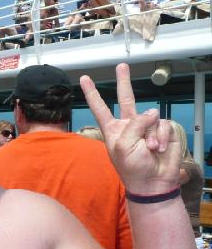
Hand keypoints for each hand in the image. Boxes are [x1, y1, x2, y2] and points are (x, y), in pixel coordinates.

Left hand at [80, 63, 179, 193]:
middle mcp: (128, 125)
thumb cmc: (132, 168)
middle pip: (126, 98)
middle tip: (121, 65)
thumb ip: (134, 124)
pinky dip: (162, 137)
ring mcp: (146, 127)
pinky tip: (159, 149)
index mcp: (112, 129)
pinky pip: (164, 125)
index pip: (100, 107)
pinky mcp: (163, 131)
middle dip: (123, 81)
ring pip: (150, 117)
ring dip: (151, 135)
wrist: (153, 183)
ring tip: (149, 150)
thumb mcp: (123, 146)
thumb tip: (152, 112)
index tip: (84, 79)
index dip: (92, 93)